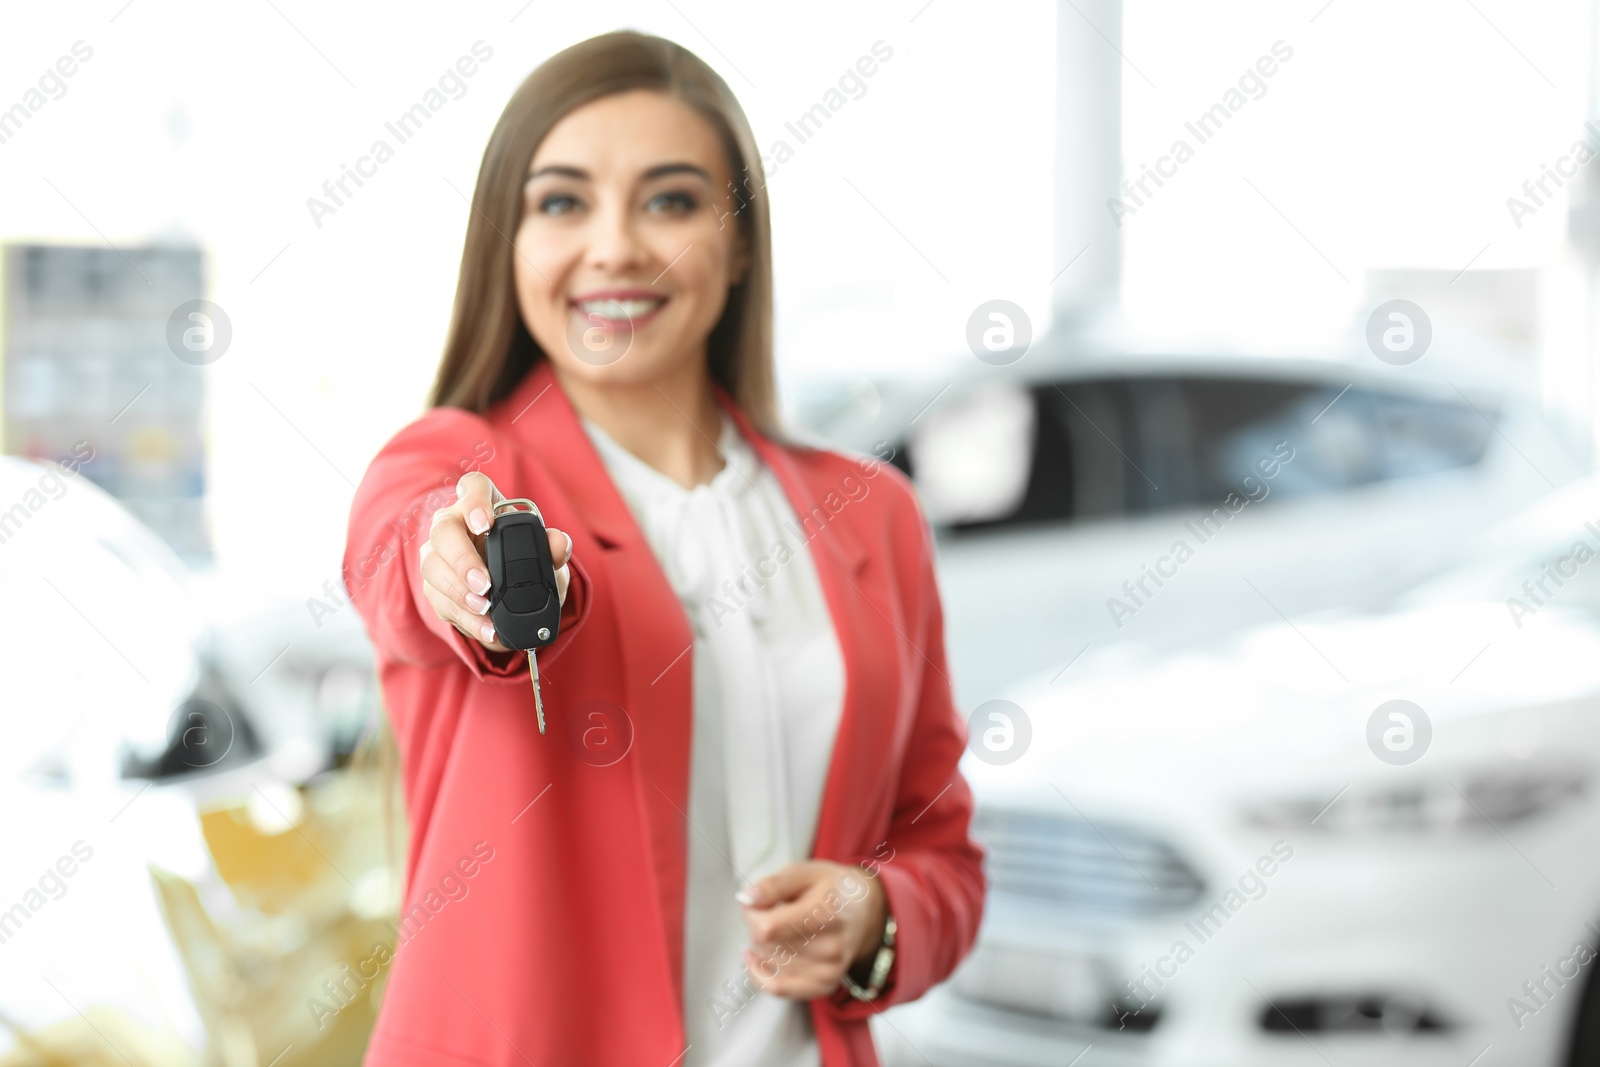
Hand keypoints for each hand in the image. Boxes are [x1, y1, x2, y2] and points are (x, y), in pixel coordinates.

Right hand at [420, 471, 571, 651]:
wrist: (509, 593)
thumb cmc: (523, 560)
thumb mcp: (544, 554)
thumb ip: (553, 547)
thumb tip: (558, 543)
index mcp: (482, 505)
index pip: (473, 487)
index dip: (475, 500)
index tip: (486, 523)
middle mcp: (453, 525)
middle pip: (443, 531)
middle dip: (462, 559)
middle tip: (485, 583)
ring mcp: (438, 555)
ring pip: (433, 566)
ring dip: (458, 591)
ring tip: (485, 608)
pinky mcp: (434, 586)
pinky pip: (440, 601)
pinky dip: (465, 618)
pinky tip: (486, 627)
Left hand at [735, 860, 888, 1000]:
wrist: (865, 911)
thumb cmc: (831, 888)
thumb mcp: (804, 872)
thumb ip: (773, 885)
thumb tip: (745, 899)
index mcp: (825, 913)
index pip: (767, 928)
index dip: (750, 913)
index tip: (754, 901)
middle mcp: (831, 947)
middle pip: (766, 945)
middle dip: (757, 926)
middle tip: (771, 910)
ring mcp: (829, 970)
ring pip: (769, 963)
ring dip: (763, 946)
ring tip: (779, 927)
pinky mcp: (825, 985)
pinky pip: (778, 988)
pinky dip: (759, 973)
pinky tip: (755, 958)